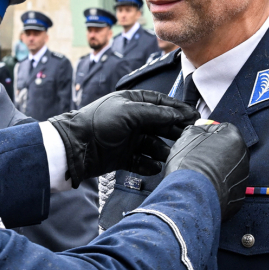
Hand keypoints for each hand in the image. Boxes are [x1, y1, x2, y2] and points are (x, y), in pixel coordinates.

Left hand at [47, 90, 199, 187]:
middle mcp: (131, 119)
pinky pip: (141, 161)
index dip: (177, 109)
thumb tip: (176, 115)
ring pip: (153, 144)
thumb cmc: (98, 123)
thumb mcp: (128, 112)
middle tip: (189, 137)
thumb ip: (154, 113)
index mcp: (131, 102)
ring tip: (170, 155)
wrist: (75, 147)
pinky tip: (154, 167)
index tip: (193, 116)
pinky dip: (148, 164)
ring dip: (162, 150)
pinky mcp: (123, 156)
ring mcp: (127, 138)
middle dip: (174, 131)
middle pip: (159, 124)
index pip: (160, 103)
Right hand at [163, 123, 248, 219]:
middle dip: (216, 150)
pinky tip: (205, 186)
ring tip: (200, 173)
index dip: (209, 131)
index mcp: (234, 139)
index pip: (224, 128)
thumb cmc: (190, 165)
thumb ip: (198, 128)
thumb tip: (201, 128)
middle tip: (198, 155)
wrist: (192, 196)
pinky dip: (219, 185)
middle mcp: (244, 158)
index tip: (199, 137)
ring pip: (229, 168)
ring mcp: (243, 179)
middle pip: (229, 149)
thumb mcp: (188, 136)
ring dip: (218, 168)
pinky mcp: (238, 197)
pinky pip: (228, 186)